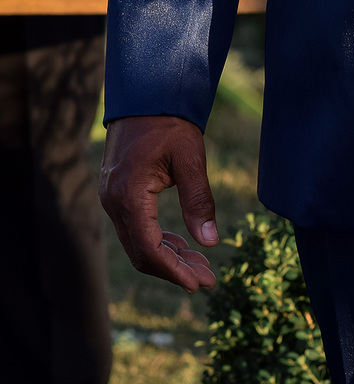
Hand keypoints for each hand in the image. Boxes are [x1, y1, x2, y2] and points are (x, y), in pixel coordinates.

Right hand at [99, 115, 218, 292]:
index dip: (173, 270)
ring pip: (139, 244)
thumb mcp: (191, 160)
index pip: (148, 247)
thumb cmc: (169, 125)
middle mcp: (114, 202)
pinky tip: (186, 249)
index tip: (198, 284)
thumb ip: (199, 201)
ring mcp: (113, 200)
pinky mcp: (119, 197)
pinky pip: (138, 230)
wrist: (145, 99)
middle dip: (175, 270)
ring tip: (204, 269)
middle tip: (209, 280)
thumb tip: (210, 242)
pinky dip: (162, 243)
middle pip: (142, 252)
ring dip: (171, 259)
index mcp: (129, 195)